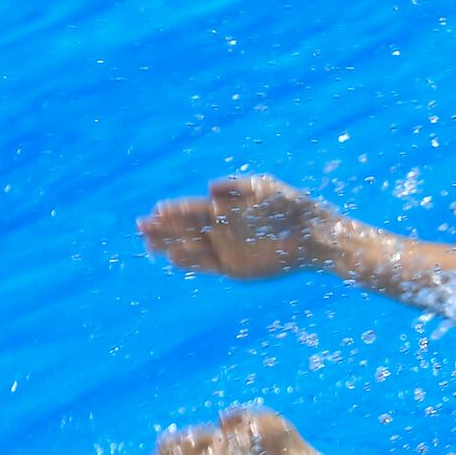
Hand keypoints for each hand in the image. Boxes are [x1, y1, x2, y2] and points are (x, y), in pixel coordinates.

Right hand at [138, 176, 324, 279]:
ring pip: (191, 248)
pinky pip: (207, 266)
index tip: (155, 211)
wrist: (314, 235)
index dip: (173, 211)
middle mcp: (222, 230)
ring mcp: (227, 250)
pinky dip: (190, 262)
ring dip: (171, 244)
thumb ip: (236, 186)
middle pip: (185, 230)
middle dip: (164, 228)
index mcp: (225, 209)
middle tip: (142, 227)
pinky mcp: (236, 268)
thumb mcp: (264, 187)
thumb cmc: (291, 207)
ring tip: (150, 244)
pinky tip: (174, 256)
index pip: (192, 210)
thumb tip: (209, 187)